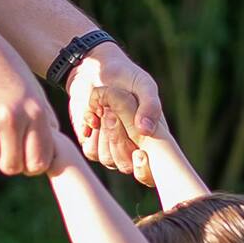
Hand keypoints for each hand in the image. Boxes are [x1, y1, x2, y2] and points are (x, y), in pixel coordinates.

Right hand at [0, 39, 57, 176]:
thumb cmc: (1, 66)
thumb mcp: (30, 87)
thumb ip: (42, 119)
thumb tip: (51, 151)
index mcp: (34, 111)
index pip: (38, 162)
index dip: (29, 164)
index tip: (21, 155)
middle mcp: (11, 118)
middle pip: (11, 166)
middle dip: (5, 160)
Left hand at [67, 44, 165, 184]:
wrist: (95, 71)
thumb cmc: (126, 77)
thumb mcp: (143, 85)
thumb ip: (150, 105)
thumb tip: (146, 130)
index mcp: (152, 139)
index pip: (150, 171)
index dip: (144, 169)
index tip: (140, 153)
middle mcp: (132, 149)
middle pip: (125, 164)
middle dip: (119, 138)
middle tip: (113, 113)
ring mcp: (111, 149)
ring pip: (107, 159)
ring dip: (105, 133)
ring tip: (105, 110)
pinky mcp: (91, 145)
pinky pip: (91, 151)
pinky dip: (91, 131)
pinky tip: (92, 114)